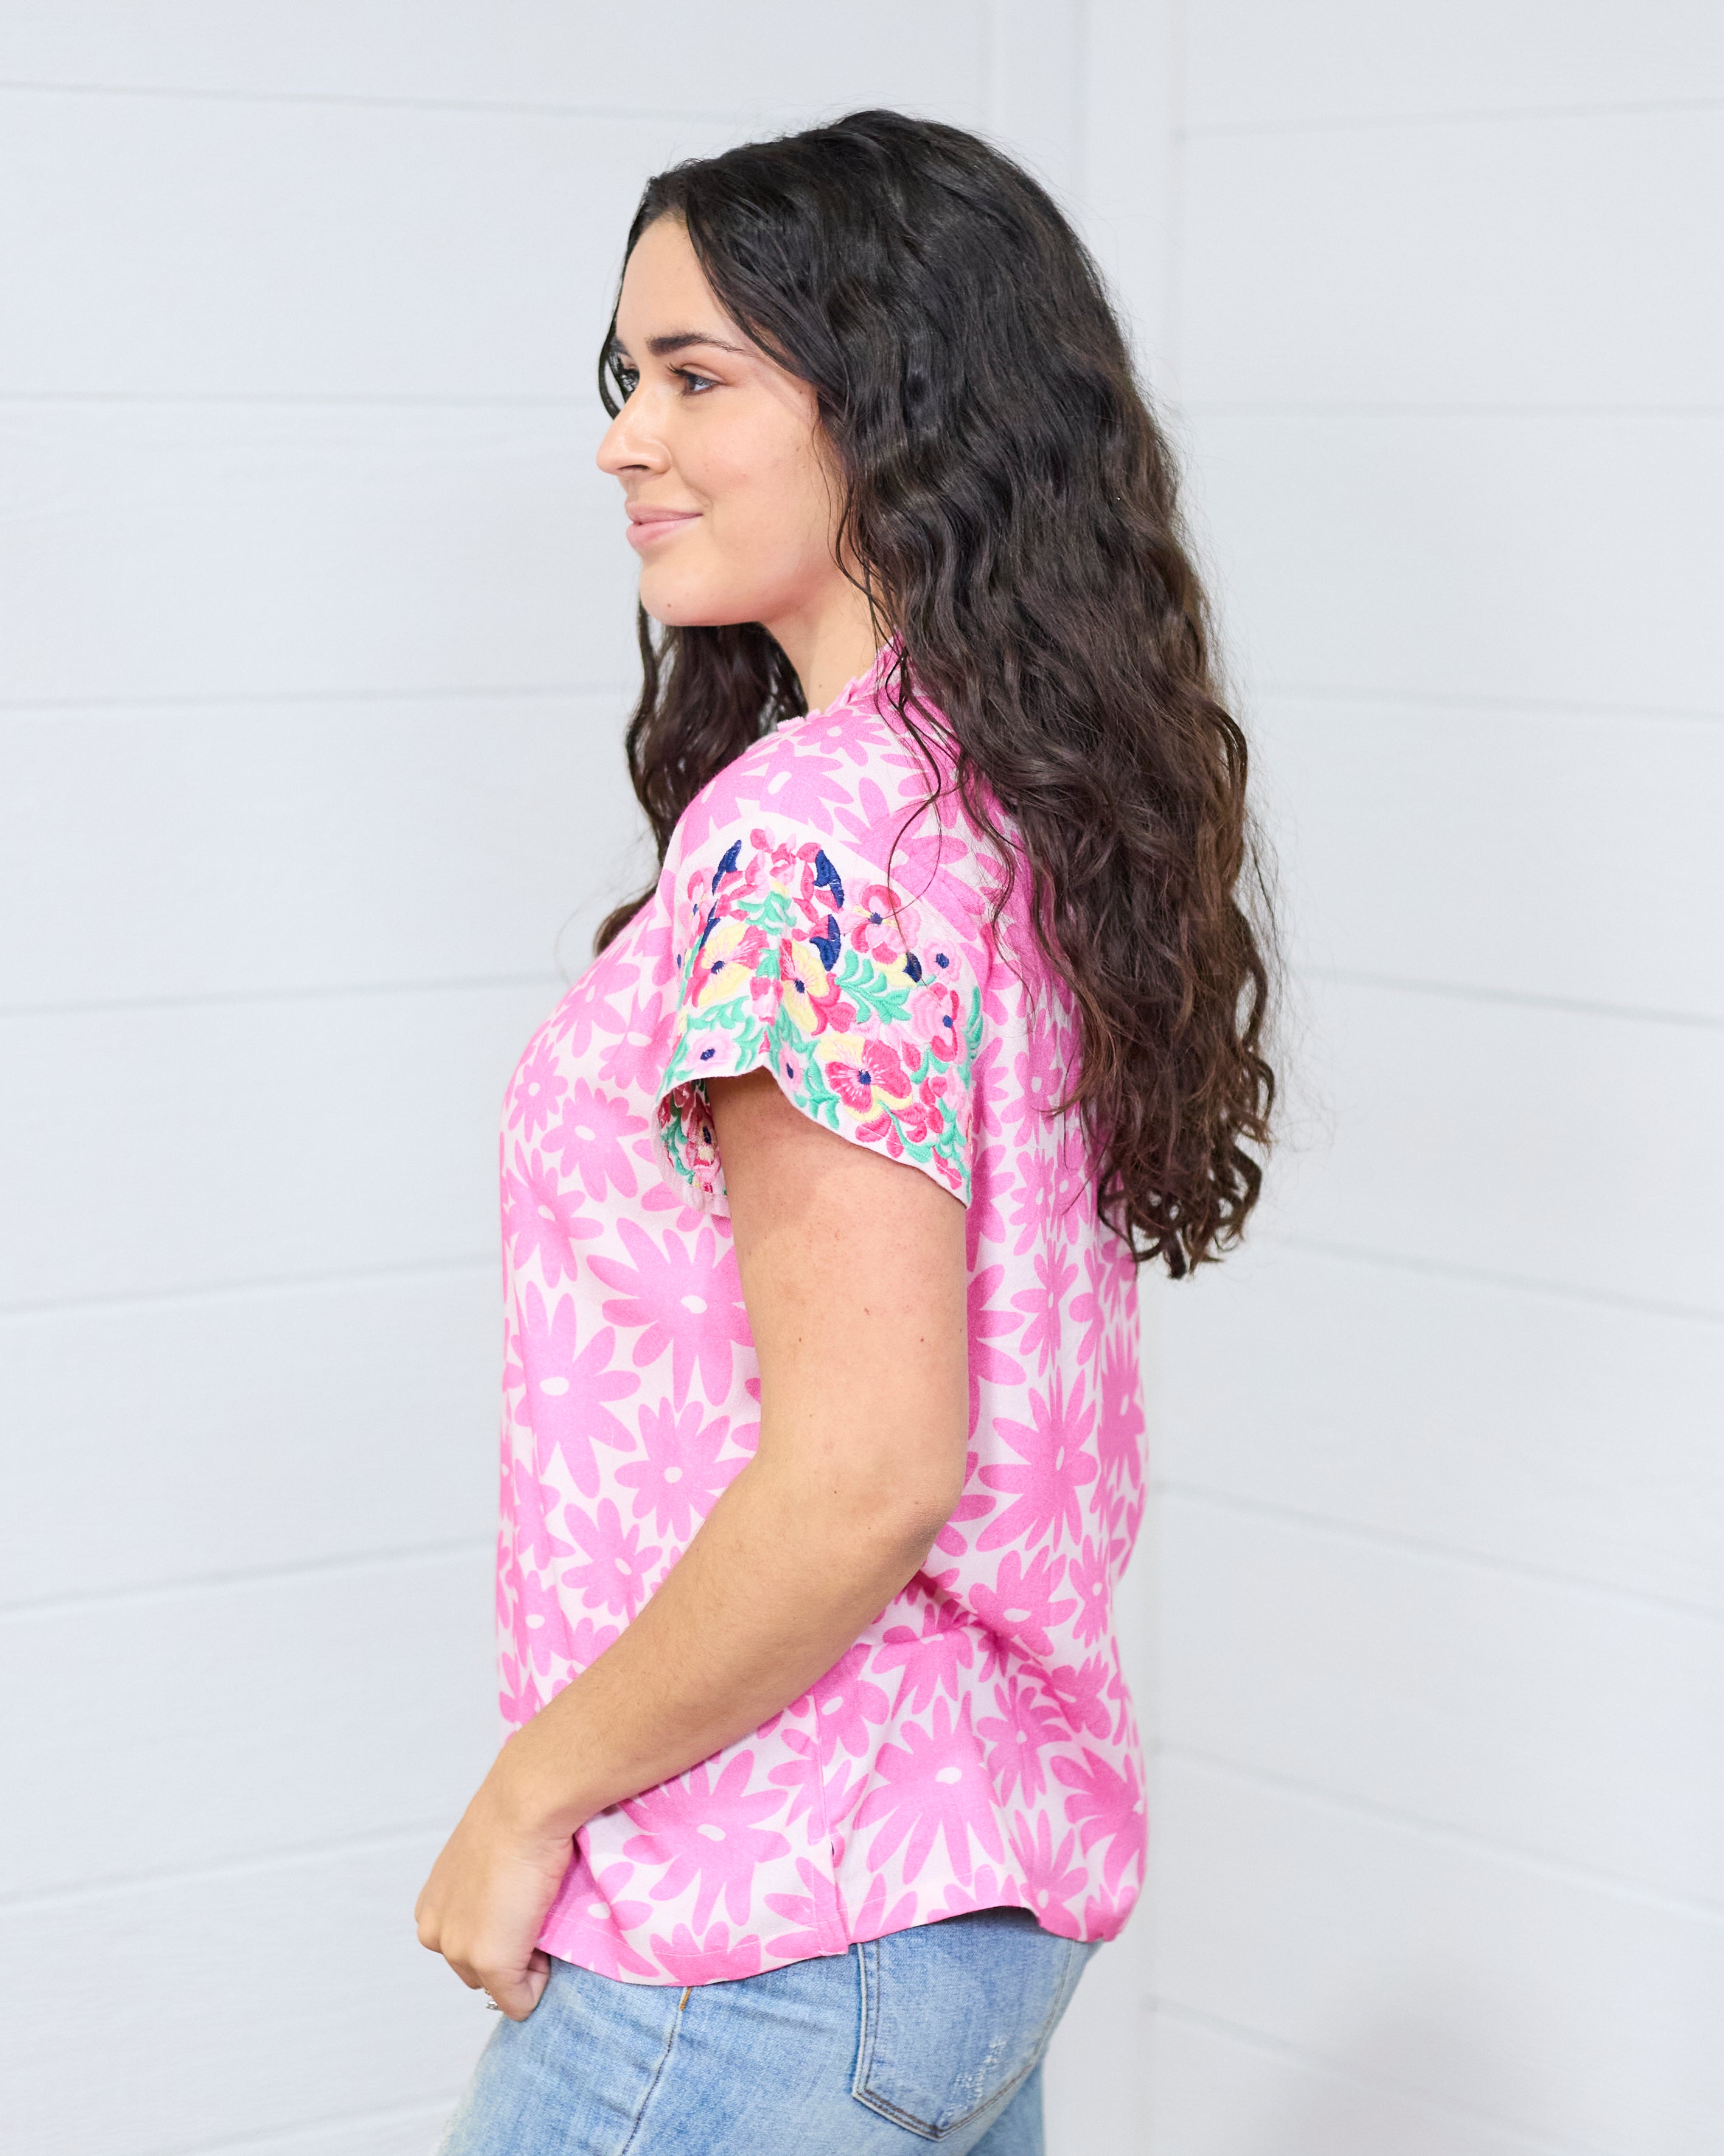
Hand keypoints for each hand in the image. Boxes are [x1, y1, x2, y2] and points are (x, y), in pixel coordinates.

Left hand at [412, 1764, 576, 2019]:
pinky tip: (547, 1938)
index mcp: (431, 1907)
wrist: (525, 1806)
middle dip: (509, 1952)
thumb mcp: (484, 1857)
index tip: (520, 1901)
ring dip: (524, 1965)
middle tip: (534, 1910)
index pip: (465, 1943)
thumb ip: (483, 1890)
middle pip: (477, 1969)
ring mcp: (460, 1951)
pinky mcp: (490, 1964)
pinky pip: (520, 2003)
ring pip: (499, 1984)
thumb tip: (509, 1907)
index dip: (500, 1931)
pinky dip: (540, 1985)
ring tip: (540, 1917)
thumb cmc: (514, 1815)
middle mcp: (434, 1932)